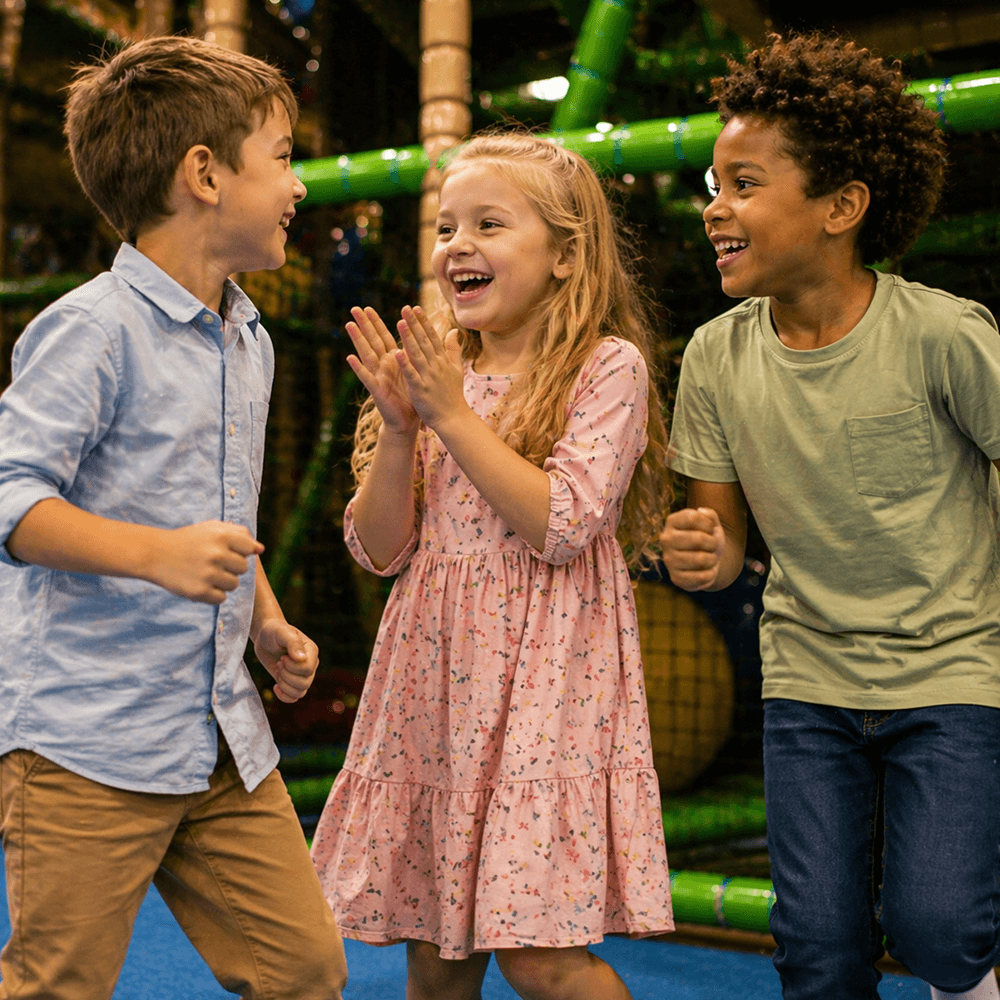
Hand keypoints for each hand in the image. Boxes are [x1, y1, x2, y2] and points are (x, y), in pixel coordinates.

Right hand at [149, 521, 262, 603]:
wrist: (155, 554)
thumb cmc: (189, 540)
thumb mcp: (212, 528)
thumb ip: (239, 534)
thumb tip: (260, 550)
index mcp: (222, 535)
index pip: (250, 549)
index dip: (239, 551)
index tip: (225, 550)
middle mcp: (217, 554)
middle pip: (244, 568)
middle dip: (231, 567)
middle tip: (212, 563)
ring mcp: (208, 574)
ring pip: (234, 584)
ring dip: (223, 582)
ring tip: (206, 573)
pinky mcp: (200, 591)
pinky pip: (221, 598)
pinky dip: (212, 594)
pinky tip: (200, 584)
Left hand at [254, 619, 319, 702]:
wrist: (265, 637)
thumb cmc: (275, 632)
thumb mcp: (282, 633)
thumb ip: (293, 644)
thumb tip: (301, 658)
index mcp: (311, 652)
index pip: (308, 669)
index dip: (292, 667)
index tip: (283, 657)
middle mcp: (310, 665)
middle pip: (305, 683)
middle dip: (287, 676)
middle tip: (279, 662)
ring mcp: (301, 675)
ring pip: (300, 692)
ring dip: (285, 685)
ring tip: (278, 671)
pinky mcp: (291, 682)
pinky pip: (294, 698)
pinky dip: (284, 696)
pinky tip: (275, 686)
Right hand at [345, 306, 418, 433]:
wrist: (407, 421)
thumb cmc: (410, 396)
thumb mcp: (414, 371)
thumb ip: (414, 354)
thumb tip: (419, 336)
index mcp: (393, 360)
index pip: (384, 337)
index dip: (376, 323)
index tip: (368, 307)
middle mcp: (383, 366)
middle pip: (372, 341)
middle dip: (364, 325)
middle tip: (354, 309)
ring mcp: (378, 377)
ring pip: (367, 355)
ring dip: (358, 340)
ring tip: (349, 325)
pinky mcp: (377, 390)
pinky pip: (367, 377)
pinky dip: (359, 368)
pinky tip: (350, 358)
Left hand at [395, 305, 465, 430]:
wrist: (454, 419)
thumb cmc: (453, 395)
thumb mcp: (456, 369)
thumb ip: (453, 349)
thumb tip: (453, 330)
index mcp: (442, 361)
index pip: (432, 337)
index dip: (423, 322)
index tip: (415, 307)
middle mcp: (436, 366)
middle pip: (424, 341)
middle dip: (414, 324)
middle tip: (405, 308)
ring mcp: (428, 377)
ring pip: (417, 354)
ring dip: (408, 338)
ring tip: (400, 323)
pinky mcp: (420, 390)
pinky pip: (411, 374)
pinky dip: (405, 364)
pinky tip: (396, 353)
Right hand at [660, 507, 724, 590]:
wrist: (707, 563)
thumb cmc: (708, 540)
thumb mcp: (712, 525)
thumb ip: (710, 515)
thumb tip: (702, 511)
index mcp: (672, 521)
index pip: (692, 517)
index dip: (709, 524)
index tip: (711, 529)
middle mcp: (666, 539)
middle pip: (698, 539)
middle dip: (713, 543)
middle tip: (712, 546)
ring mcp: (669, 559)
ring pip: (701, 559)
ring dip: (713, 559)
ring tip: (710, 558)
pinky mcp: (675, 578)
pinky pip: (701, 576)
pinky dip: (711, 574)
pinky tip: (707, 571)